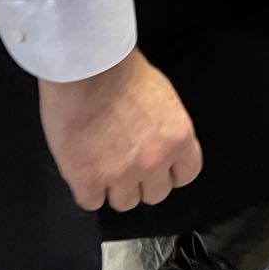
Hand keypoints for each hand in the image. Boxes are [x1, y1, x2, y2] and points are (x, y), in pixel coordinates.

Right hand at [38, 49, 201, 211]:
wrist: (88, 67)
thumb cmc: (121, 71)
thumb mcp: (163, 98)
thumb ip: (165, 129)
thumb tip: (160, 144)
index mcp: (178, 138)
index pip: (185, 175)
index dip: (168, 172)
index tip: (158, 169)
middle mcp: (155, 160)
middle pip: (155, 194)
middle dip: (141, 181)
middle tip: (125, 163)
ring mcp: (121, 173)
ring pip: (124, 203)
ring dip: (113, 187)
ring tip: (101, 163)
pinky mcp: (88, 178)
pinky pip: (91, 202)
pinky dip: (86, 189)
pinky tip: (83, 168)